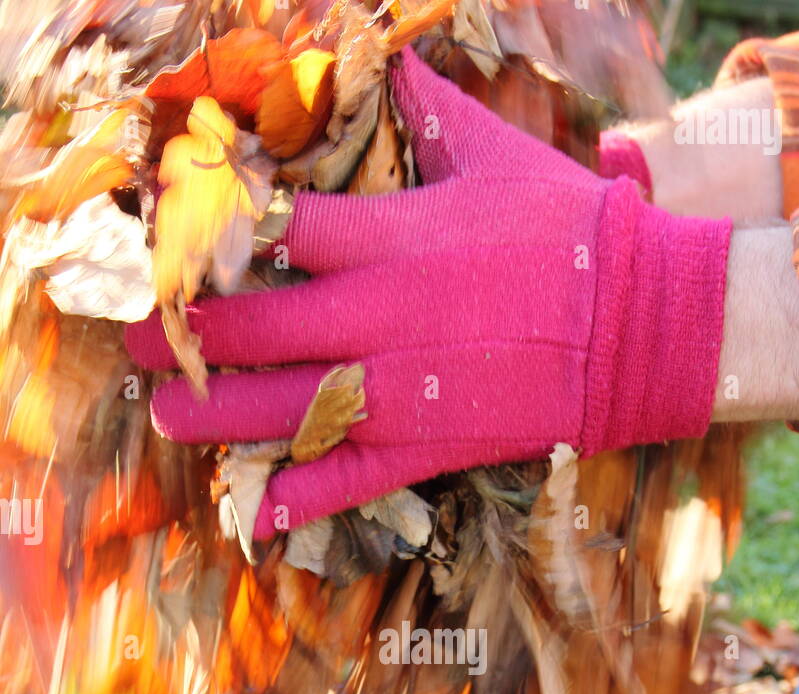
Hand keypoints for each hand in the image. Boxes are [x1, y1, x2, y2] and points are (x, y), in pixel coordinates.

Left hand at [126, 49, 730, 537]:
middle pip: (256, 327)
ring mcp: (399, 389)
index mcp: (390, 240)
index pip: (276, 233)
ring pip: (283, 408)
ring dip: (214, 417)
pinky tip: (253, 513)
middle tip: (141, 344)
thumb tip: (394, 57)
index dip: (216, 237)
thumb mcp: (498, 156)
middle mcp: (378, 316)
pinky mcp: (427, 445)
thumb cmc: (571, 234)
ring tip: (165, 417)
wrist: (640, 326)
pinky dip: (300, 499)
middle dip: (190, 335)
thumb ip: (431, 114)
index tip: (174, 245)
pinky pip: (350, 480)